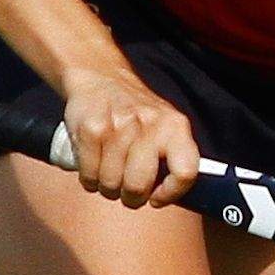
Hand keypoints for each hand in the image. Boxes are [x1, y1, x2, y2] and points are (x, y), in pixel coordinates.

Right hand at [58, 69, 199, 205]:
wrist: (101, 77)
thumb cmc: (136, 114)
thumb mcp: (166, 128)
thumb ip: (174, 160)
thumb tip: (175, 196)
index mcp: (176, 127)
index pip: (186, 172)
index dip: (170, 194)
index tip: (156, 197)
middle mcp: (150, 124)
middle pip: (138, 186)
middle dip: (130, 196)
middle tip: (126, 188)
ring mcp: (120, 126)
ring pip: (110, 184)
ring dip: (107, 186)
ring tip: (109, 170)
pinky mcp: (92, 128)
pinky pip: (89, 175)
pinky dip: (89, 178)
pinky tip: (94, 164)